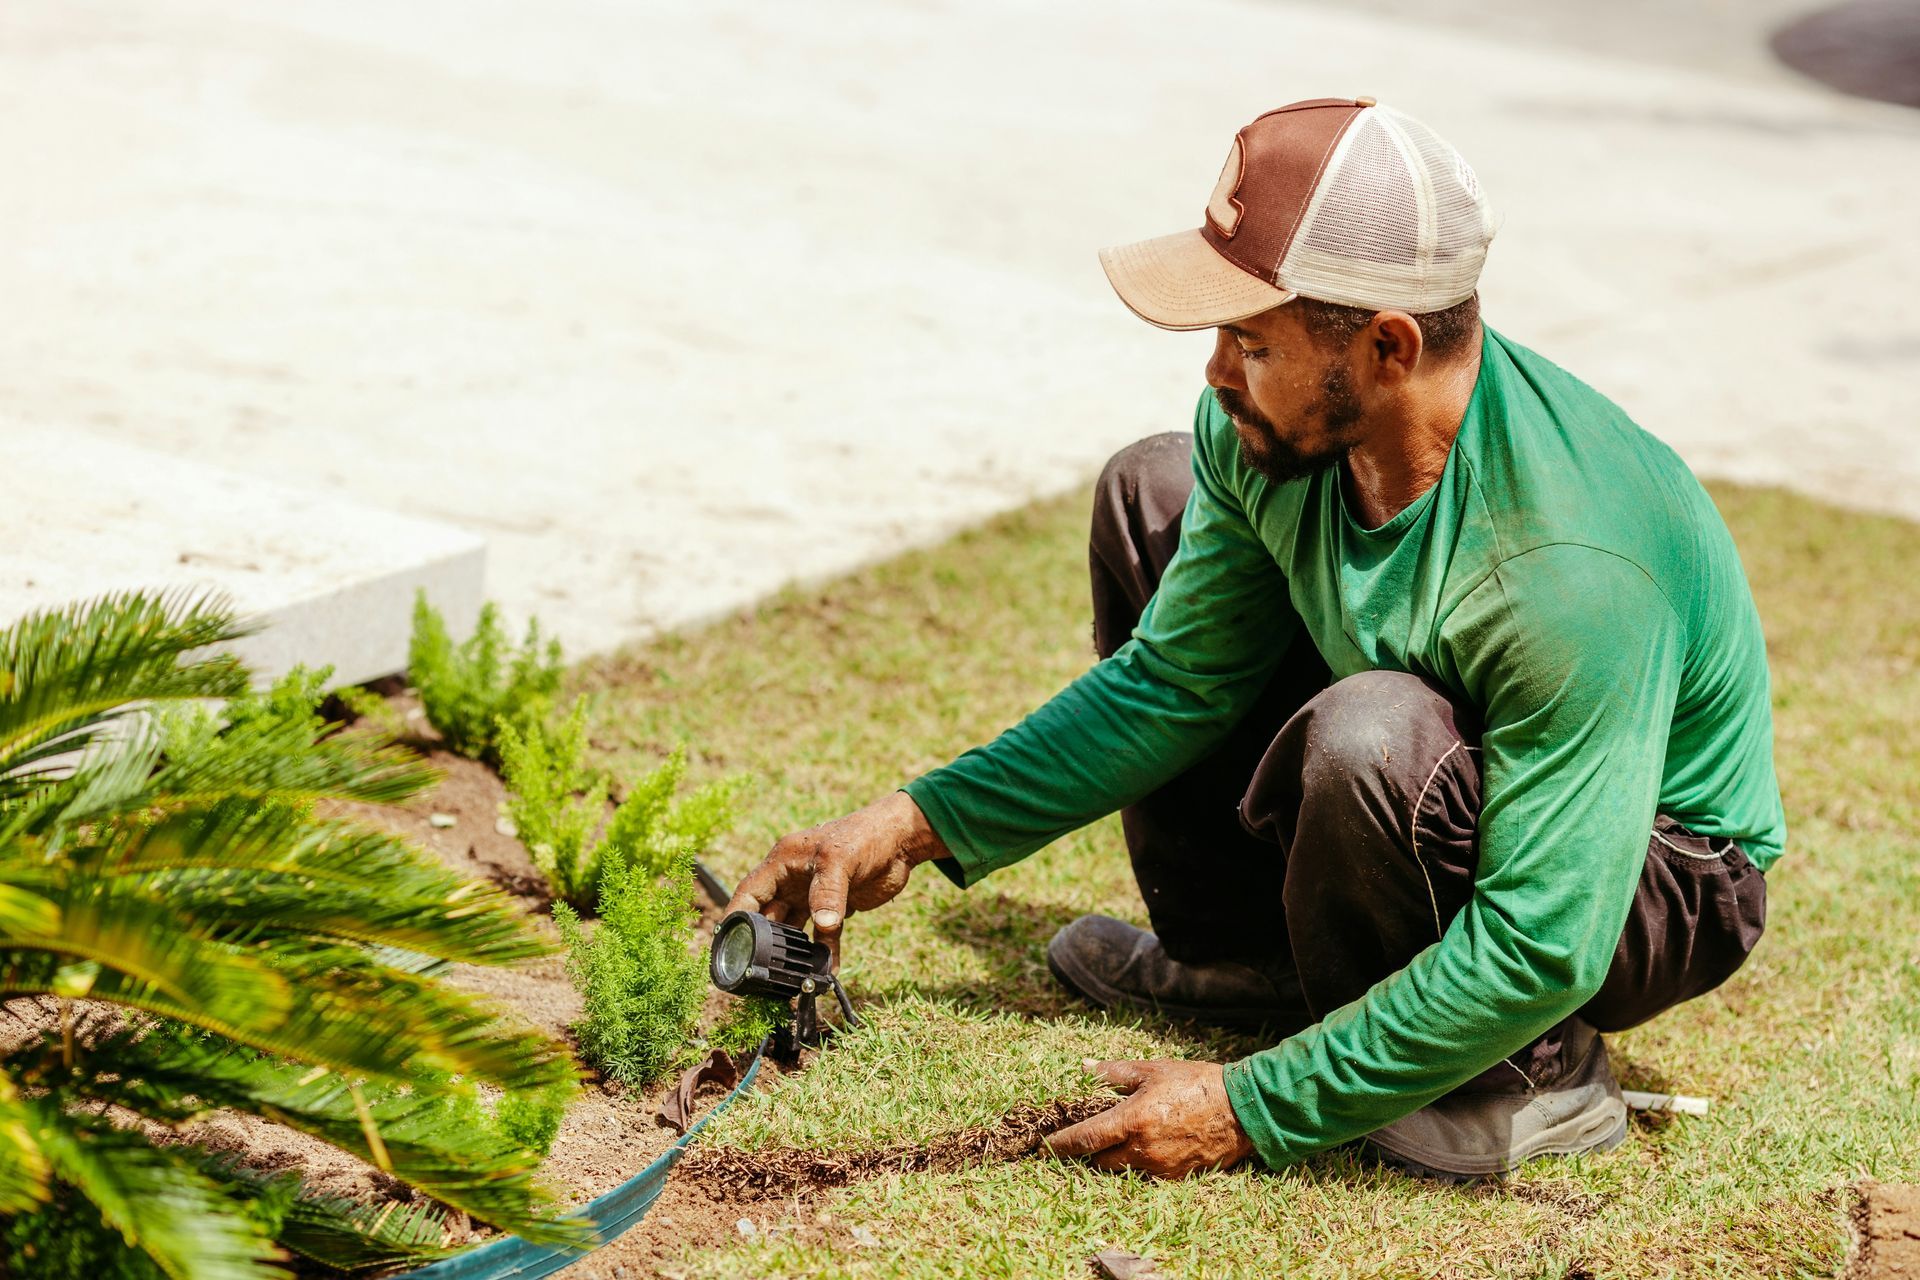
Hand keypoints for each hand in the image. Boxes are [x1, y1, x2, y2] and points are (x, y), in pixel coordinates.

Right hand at [724, 791, 948, 966]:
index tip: (727, 944)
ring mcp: (813, 895)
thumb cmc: (864, 836)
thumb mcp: (840, 859)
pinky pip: (823, 936)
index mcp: (783, 862)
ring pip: (794, 929)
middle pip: (769, 916)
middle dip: (764, 942)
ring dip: (794, 952)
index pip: (750, 892)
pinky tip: (826, 972)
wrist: (901, 840)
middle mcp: (793, 880)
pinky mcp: (835, 908)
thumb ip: (829, 892)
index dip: (736, 917)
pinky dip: (823, 953)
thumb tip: (824, 926)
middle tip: (760, 969)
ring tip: (792, 977)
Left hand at [1045, 1059, 1255, 1177]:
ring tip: (1109, 1142)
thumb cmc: (1194, 1083)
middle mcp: (1142, 1149)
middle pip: (1098, 1162)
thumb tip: (1084, 1068)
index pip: (1086, 1139)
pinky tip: (1138, 1148)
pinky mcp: (1175, 1177)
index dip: (1061, 1145)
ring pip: (1121, 1171)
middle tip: (1077, 1141)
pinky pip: (1144, 1175)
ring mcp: (1159, 1167)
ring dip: (1111, 1159)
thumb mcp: (1152, 1070)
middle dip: (1085, 1153)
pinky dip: (1135, 1164)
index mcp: (1133, 1120)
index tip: (1044, 1146)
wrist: (1240, 1109)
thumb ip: (1114, 1073)